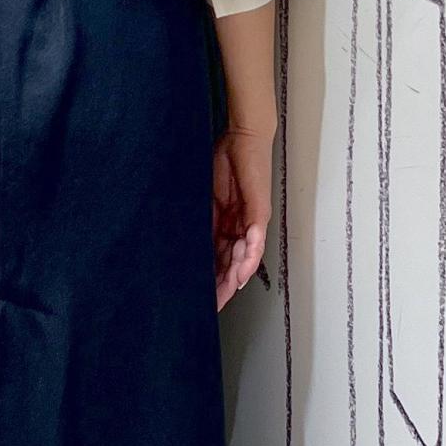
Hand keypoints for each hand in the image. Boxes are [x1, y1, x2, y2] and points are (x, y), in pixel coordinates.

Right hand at [213, 123, 273, 310]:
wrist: (243, 138)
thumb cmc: (226, 162)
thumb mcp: (206, 198)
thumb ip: (202, 221)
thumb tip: (187, 245)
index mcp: (226, 225)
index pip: (219, 259)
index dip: (211, 279)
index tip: (201, 298)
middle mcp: (241, 228)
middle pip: (232, 264)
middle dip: (223, 287)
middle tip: (212, 306)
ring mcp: (251, 221)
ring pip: (244, 258)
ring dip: (235, 278)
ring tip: (224, 296)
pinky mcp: (258, 211)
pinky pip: (254, 240)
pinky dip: (249, 258)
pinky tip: (242, 273)